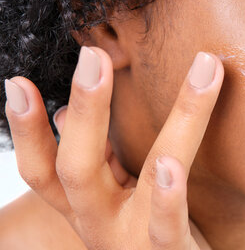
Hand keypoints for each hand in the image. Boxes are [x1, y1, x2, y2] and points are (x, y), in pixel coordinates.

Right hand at [4, 46, 222, 248]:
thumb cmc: (150, 233)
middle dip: (84, 112)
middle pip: (77, 170)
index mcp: (87, 206)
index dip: (27, 130)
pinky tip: (171, 167)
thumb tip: (66, 113)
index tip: (17, 83)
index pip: (44, 168)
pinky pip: (168, 228)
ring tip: (185, 82)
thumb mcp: (119, 196)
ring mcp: (135, 241)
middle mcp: (102, 223)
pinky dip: (169, 197)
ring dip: (168, 125)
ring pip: (143, 182)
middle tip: (93, 57)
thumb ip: (98, 161)